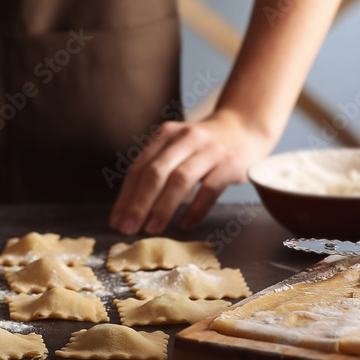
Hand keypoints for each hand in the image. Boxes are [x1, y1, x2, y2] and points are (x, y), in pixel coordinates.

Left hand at [108, 110, 273, 234]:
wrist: (244, 130)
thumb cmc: (202, 147)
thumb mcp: (176, 147)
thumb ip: (156, 168)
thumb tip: (129, 206)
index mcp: (166, 134)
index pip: (139, 168)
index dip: (125, 197)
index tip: (116, 221)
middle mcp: (185, 138)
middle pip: (155, 173)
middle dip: (138, 203)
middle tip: (128, 229)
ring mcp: (209, 150)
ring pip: (180, 180)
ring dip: (163, 207)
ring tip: (151, 229)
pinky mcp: (230, 163)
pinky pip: (209, 189)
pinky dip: (195, 209)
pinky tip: (184, 225)